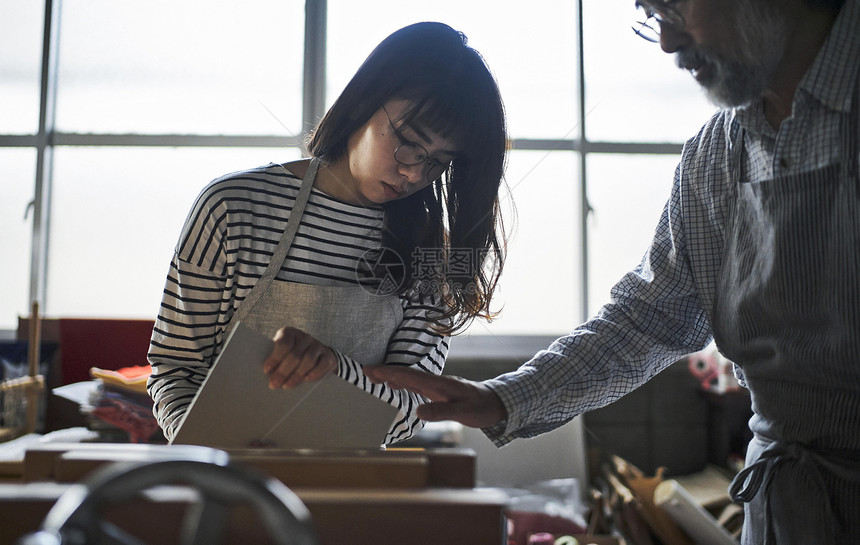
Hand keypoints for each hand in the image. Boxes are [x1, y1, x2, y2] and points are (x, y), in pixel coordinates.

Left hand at [262, 327, 336, 388]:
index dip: (275, 358)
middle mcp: (305, 337)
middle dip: (283, 371)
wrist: (318, 356)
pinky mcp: (328, 356)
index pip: (283, 344)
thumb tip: (268, 375)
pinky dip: (313, 373)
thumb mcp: (283, 353)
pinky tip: (305, 380)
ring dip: (296, 375)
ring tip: (287, 385)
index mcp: (290, 333)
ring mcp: (318, 345)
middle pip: (294, 355)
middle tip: (274, 384)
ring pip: (308, 361)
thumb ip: (276, 360)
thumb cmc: (293, 356)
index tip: (266, 370)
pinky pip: (321, 365)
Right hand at [364, 365, 506, 428]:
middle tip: (364, 371)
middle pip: (406, 374)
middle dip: (385, 372)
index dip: (389, 373)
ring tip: (374, 378)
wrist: (497, 403)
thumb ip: (442, 411)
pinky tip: (396, 386)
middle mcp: (436, 382)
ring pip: (410, 379)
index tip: (371, 370)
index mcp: (439, 384)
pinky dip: (402, 383)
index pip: (409, 376)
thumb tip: (418, 411)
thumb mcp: (464, 412)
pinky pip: (416, 385)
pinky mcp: (439, 392)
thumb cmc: (482, 408)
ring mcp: (437, 386)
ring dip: (392, 377)